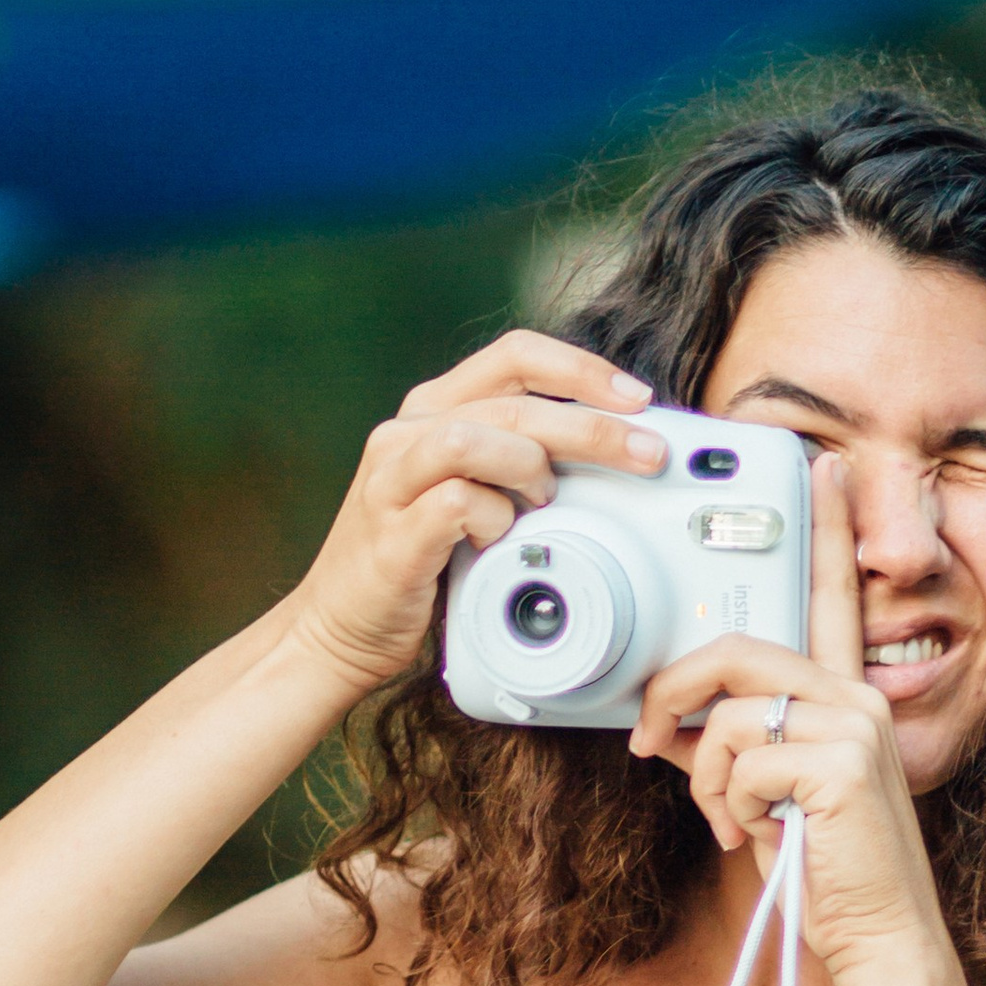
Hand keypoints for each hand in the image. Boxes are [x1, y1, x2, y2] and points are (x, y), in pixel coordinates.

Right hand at [292, 329, 665, 699]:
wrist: (339, 629)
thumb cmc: (417, 562)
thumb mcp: (472, 492)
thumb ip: (517, 459)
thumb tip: (610, 450)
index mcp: (432, 410)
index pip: (514, 355)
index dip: (581, 369)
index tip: (637, 399)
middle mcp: (406, 433)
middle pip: (513, 402)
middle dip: (593, 428)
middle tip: (646, 455)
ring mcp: (392, 480)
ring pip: (476, 439)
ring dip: (531, 470)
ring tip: (544, 506)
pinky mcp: (391, 533)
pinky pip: (455, 504)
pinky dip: (493, 521)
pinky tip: (500, 542)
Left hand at [630, 454, 942, 985]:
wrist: (880, 942)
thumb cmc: (826, 876)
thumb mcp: (768, 799)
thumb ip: (731, 748)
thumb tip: (667, 727)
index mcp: (849, 698)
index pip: (833, 597)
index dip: (825, 527)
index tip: (819, 462)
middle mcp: (859, 698)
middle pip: (737, 648)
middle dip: (672, 694)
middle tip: (646, 739)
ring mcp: (855, 726)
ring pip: (728, 716)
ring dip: (705, 781)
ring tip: (733, 823)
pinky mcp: (840, 764)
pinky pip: (739, 762)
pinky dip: (729, 810)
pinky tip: (764, 837)